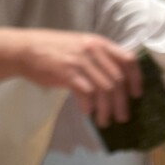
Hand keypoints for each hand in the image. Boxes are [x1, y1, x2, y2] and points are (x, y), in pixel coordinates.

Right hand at [14, 29, 142, 125]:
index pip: (128, 60)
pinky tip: (87, 112)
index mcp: (100, 43)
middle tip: (121, 118)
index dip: (136, 79)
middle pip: (118, 80)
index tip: (137, 95)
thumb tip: (118, 85)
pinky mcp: (68, 72)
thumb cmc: (56, 51)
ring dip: (106, 109)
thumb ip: (101, 61)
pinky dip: (88, 105)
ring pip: (104, 89)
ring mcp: (81, 61)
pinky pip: (86, 92)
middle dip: (121, 103)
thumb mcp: (83, 48)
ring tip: (104, 121)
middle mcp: (93, 50)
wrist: (27, 49)